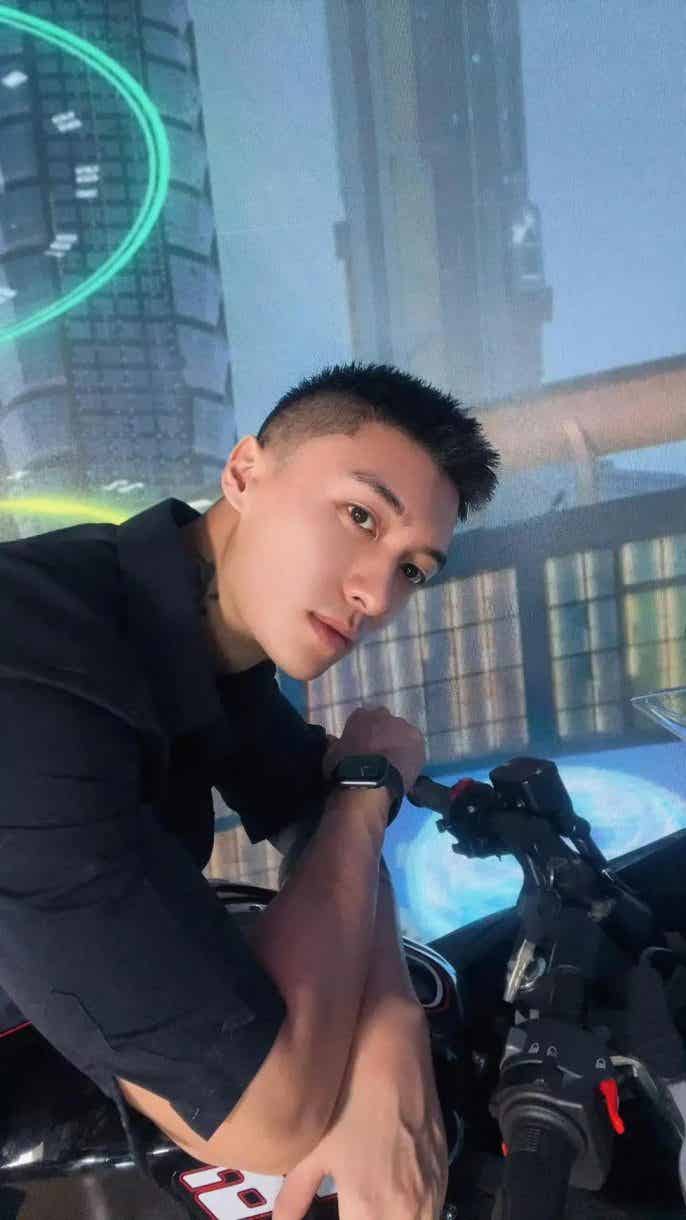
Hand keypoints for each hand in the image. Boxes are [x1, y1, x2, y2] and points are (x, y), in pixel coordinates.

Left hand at [272, 1000, 449, 1219]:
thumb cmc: (345, 1097)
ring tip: (364, 1210)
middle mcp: (409, 1210)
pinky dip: (408, 1215)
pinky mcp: (444, 1171)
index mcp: (372, 1210)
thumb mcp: (311, 1149)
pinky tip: (389, 1202)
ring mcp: (433, 1191)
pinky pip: (429, 1211)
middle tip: (348, 1212)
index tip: (332, 1217)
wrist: (391, 1052)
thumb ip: (295, 1198)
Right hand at [321, 706, 425, 795]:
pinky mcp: (417, 739)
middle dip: (383, 735)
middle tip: (380, 754)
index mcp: (360, 716)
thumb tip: (332, 739)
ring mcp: (402, 725)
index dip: (365, 734)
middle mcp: (382, 714)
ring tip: (394, 763)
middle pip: (385, 723)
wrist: (370, 782)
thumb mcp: (331, 755)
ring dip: (398, 743)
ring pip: (401, 733)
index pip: (363, 719)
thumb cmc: (345, 768)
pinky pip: (414, 745)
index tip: (363, 747)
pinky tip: (406, 766)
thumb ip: (334, 744)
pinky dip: (411, 753)